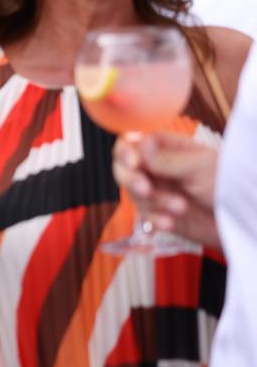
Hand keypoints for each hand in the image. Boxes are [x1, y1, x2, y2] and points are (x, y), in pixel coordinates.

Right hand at [113, 133, 220, 249]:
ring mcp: (157, 192)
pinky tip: (170, 222)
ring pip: (135, 195)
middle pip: (124, 169)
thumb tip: (137, 147)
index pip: (131, 144)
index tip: (134, 163)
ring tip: (181, 207)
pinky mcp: (160, 215)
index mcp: (165, 149)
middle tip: (145, 188)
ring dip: (155, 202)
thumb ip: (165, 159)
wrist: (242, 218)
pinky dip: (156, 220)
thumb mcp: (198, 166)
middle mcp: (157, 169)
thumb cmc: (227, 183)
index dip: (126, 152)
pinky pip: (146, 217)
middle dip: (131, 179)